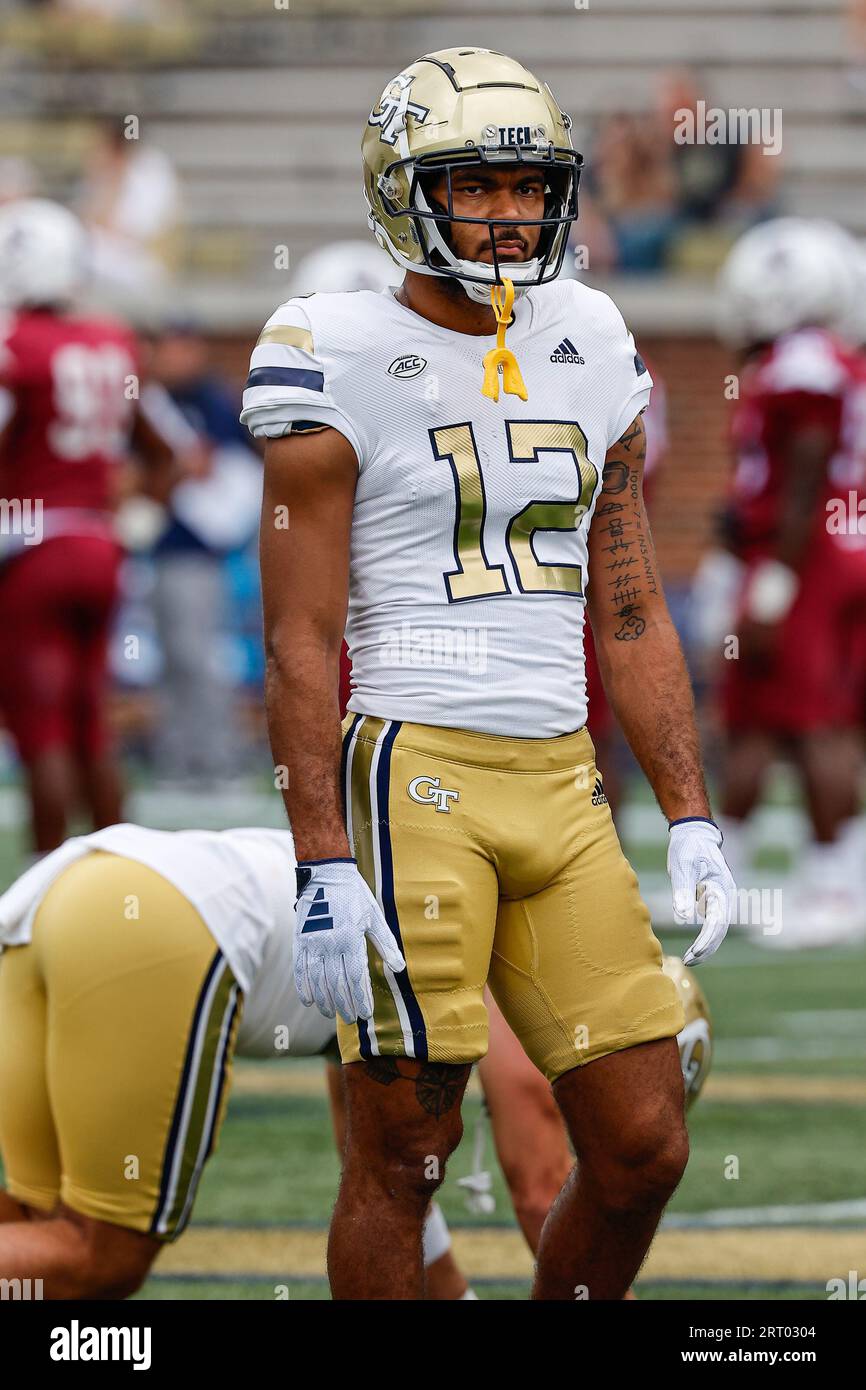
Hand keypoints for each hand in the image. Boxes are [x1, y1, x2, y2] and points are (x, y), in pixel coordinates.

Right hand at [293, 859, 405, 1023]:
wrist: (326, 874)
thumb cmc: (355, 895)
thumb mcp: (375, 917)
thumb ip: (386, 944)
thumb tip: (399, 967)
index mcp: (351, 938)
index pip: (356, 977)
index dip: (361, 997)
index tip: (366, 1014)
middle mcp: (330, 944)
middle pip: (337, 983)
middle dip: (345, 1004)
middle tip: (351, 1018)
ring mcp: (313, 943)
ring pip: (317, 980)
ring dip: (325, 1000)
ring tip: (332, 1014)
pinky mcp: (300, 940)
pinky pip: (299, 969)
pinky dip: (303, 987)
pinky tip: (309, 1001)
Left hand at [667, 818, 735, 965]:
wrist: (694, 834)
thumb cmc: (688, 848)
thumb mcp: (682, 867)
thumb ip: (683, 891)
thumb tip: (684, 919)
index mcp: (722, 889)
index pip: (717, 922)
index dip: (706, 940)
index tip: (694, 953)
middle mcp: (726, 897)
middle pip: (720, 930)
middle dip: (707, 948)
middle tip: (689, 961)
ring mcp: (721, 900)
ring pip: (717, 929)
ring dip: (706, 945)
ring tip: (689, 959)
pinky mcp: (713, 901)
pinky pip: (712, 924)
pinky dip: (704, 937)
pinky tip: (693, 948)